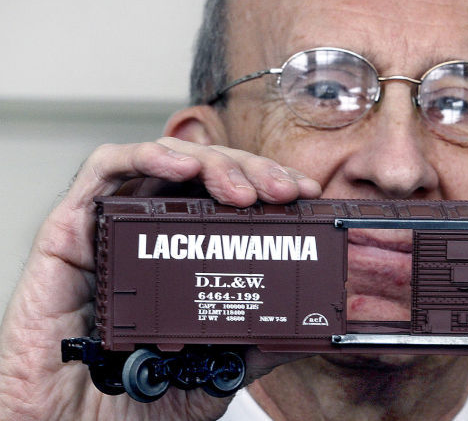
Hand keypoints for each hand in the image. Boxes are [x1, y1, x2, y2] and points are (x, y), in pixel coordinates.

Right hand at [0, 138, 320, 420]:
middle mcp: (153, 234)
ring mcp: (114, 227)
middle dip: (252, 171)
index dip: (271, 185)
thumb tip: (311, 326)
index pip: (233, 200)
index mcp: (187, 255)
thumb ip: (257, 343)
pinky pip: (105, 169)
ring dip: (212, 163)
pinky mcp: (70, 227)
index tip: (306, 193)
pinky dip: (147, 156)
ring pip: (165, 161)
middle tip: (282, 193)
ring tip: (243, 191)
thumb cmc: (138, 396)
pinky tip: (183, 170)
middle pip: (206, 174)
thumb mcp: (217, 367)